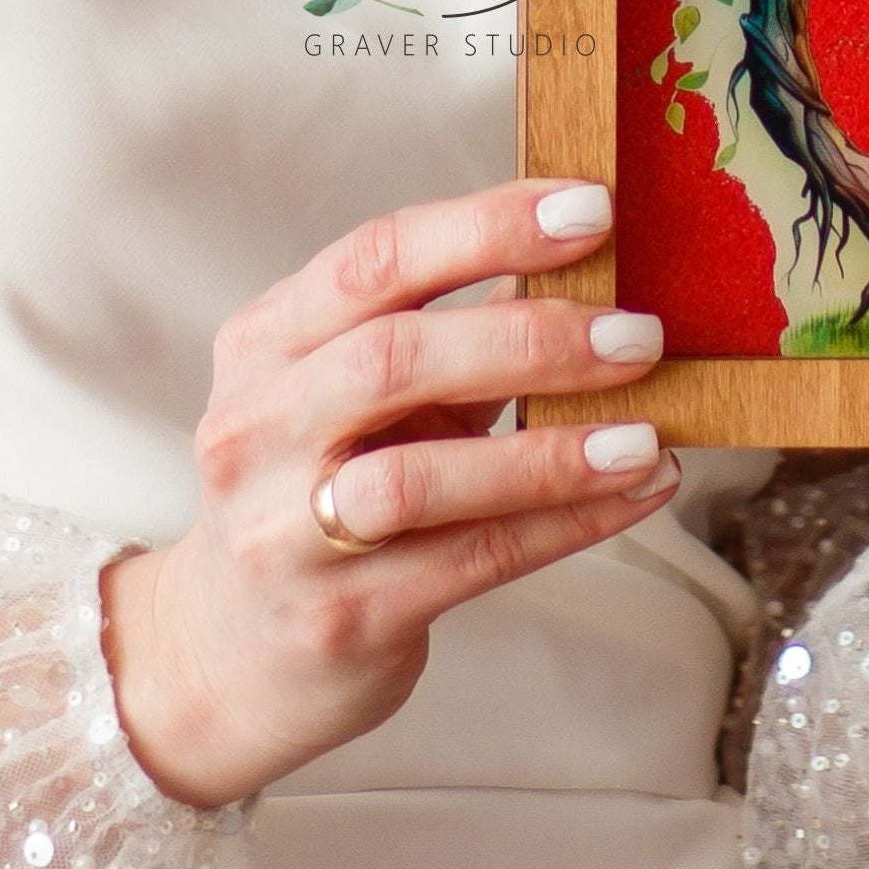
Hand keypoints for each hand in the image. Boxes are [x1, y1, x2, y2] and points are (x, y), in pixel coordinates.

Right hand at [99, 178, 673, 805]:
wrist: (224, 658)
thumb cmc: (318, 488)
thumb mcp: (358, 394)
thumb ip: (451, 327)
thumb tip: (590, 258)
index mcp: (266, 343)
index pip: (374, 258)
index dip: (487, 227)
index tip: (591, 209)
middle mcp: (257, 430)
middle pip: (393, 358)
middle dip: (530, 338)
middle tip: (636, 334)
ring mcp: (283, 534)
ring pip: (419, 479)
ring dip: (549, 453)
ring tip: (644, 435)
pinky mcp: (335, 620)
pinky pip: (468, 561)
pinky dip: (567, 522)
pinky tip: (639, 491)